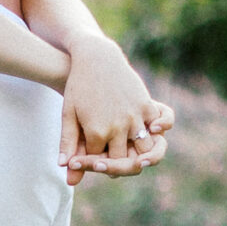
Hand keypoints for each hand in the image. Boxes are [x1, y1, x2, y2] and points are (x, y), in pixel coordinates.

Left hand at [59, 38, 173, 181]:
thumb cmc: (78, 86)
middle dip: (112, 165)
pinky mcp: (147, 105)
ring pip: (144, 151)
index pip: (96, 160)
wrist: (96, 57)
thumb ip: (68, 143)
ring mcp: (135, 116)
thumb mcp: (68, 114)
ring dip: (138, 158)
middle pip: (121, 160)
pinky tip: (150, 134)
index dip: (89, 163)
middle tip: (106, 164)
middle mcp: (118, 127)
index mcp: (96, 131)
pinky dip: (158, 134)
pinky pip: (161, 125)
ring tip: (131, 159)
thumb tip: (65, 169)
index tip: (83, 161)